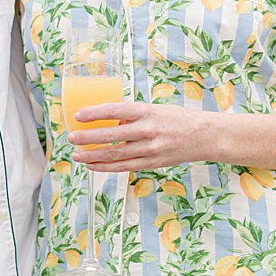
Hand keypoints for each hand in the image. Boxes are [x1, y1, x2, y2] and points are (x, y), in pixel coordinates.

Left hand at [70, 101, 214, 171]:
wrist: (204, 136)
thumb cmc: (177, 119)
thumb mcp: (154, 109)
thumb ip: (132, 116)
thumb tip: (109, 122)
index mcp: (147, 112)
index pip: (115, 110)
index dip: (94, 113)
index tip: (77, 115)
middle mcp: (148, 130)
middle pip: (112, 135)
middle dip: (88, 138)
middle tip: (71, 138)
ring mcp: (151, 149)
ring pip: (116, 155)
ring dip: (93, 156)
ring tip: (76, 155)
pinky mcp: (153, 163)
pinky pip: (125, 167)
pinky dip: (106, 167)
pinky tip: (92, 165)